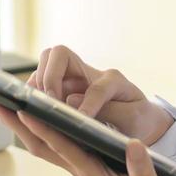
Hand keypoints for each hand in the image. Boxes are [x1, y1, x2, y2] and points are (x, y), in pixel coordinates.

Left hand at [0, 104, 175, 175]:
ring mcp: (82, 167)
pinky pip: (59, 145)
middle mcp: (82, 169)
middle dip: (20, 126)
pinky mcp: (87, 163)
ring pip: (47, 145)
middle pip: (44, 146)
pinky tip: (35, 118)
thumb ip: (143, 170)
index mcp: (95, 173)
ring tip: (6, 107)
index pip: (64, 148)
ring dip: (26, 128)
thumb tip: (133, 145)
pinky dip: (43, 130)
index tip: (25, 111)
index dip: (44, 129)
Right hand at [28, 44, 172, 143]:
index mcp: (113, 79)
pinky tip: (37, 113)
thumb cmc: (138, 118)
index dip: (87, 104)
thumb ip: (108, 112)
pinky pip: (40, 83)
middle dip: (50, 77)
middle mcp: (89, 73)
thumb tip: (71, 103)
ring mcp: (73, 79)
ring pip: (45, 64)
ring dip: (38, 85)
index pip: (96, 86)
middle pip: (58, 54)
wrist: (140, 121)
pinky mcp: (63, 89)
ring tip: (41, 109)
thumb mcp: (133, 119)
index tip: (80, 120)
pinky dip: (35, 95)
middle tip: (50, 103)